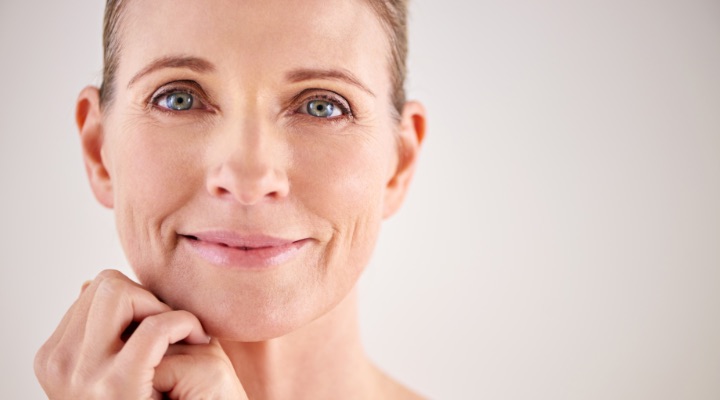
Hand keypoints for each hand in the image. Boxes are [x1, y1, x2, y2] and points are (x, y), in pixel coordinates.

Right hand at [34, 269, 247, 398]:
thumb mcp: (107, 365)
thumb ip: (97, 330)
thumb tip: (85, 285)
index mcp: (54, 358)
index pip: (93, 292)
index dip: (133, 303)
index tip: (154, 328)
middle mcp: (60, 365)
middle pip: (105, 285)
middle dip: (144, 298)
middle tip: (171, 328)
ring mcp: (84, 375)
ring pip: (120, 293)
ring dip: (160, 308)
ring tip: (181, 336)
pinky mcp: (118, 384)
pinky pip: (154, 327)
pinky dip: (182, 322)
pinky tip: (197, 339)